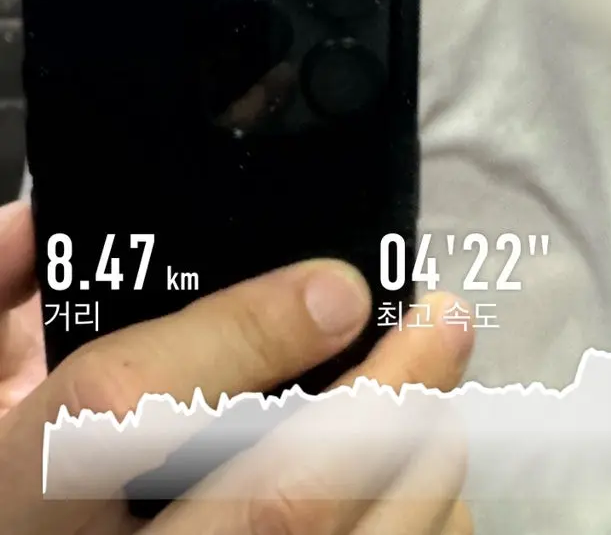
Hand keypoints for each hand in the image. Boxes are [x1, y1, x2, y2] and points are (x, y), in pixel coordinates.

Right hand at [0, 200, 474, 534]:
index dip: (245, 335)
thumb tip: (40, 226)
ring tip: (440, 399)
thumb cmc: (22, 498)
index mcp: (34, 497)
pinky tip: (424, 487)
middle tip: (446, 320)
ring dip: (422, 466)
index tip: (343, 287)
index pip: (124, 407)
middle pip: (281, 501)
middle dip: (389, 397)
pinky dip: (429, 527)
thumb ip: (2, 312)